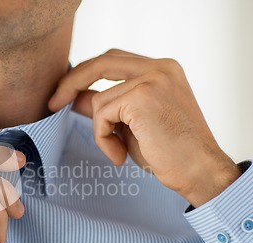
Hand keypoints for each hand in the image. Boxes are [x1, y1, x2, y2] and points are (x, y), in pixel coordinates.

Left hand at [49, 49, 239, 206]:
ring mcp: (152, 79)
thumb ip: (108, 106)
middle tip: (53, 103)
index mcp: (162, 69)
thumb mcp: (132, 124)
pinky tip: (120, 155)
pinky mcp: (141, 96)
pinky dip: (103, 138)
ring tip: (117, 152)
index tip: (64, 94)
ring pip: (99, 99)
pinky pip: (101, 114)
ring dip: (100, 130)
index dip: (85, 74)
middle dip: (72, 82)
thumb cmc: (170, 152)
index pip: (113, 60)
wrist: (199, 172)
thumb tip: (75, 97)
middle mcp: (159, 67)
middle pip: (101, 62)